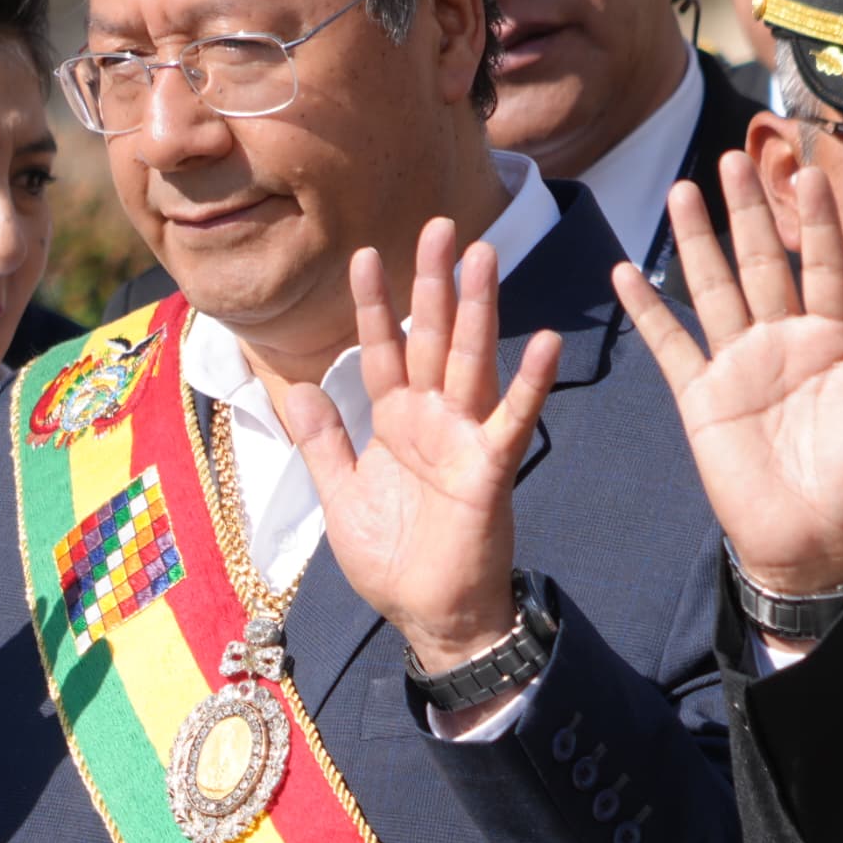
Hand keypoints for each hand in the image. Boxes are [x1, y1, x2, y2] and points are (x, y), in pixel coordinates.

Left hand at [278, 223, 560, 672]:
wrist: (429, 616)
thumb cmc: (393, 561)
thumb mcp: (340, 497)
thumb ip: (322, 442)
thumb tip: (297, 389)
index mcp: (396, 422)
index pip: (382, 349)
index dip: (374, 305)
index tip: (365, 255)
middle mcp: (433, 419)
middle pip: (433, 337)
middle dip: (434, 283)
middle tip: (440, 225)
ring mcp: (465, 438)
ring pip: (472, 360)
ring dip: (479, 309)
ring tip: (484, 257)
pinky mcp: (490, 468)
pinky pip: (513, 419)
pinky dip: (530, 383)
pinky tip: (545, 343)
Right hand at [612, 153, 842, 602]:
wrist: (816, 545)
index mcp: (835, 340)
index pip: (825, 264)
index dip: (817, 220)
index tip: (810, 170)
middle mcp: (785, 342)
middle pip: (764, 262)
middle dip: (749, 211)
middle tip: (735, 158)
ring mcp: (740, 366)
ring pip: (715, 288)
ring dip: (698, 241)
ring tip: (683, 191)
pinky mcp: (703, 397)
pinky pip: (670, 344)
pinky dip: (648, 310)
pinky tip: (626, 273)